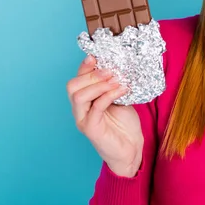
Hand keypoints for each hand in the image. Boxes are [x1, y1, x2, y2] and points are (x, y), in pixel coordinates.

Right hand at [66, 55, 143, 176]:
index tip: (96, 56)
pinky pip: (96, 108)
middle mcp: (80, 110)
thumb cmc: (124, 124)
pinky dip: (109, 95)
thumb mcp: (119, 98)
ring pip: (79, 96)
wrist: (131, 149)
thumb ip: (113, 85)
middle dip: (91, 75)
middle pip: (72, 86)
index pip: (78, 79)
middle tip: (110, 70)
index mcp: (85, 100)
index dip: (85, 67)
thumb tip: (118, 66)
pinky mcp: (91, 129)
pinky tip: (122, 90)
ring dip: (99, 84)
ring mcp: (84, 119)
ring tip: (117, 80)